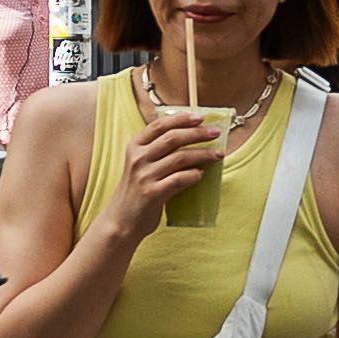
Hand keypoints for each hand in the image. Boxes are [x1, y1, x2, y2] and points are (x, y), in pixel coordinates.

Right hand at [112, 97, 234, 213]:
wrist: (120, 220)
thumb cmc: (136, 190)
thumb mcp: (140, 165)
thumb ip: (158, 150)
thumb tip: (192, 137)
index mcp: (135, 146)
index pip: (159, 125)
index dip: (181, 118)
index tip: (200, 117)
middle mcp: (138, 158)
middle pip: (173, 138)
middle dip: (198, 133)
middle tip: (217, 132)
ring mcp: (144, 176)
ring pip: (180, 158)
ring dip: (203, 154)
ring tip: (218, 155)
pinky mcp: (152, 193)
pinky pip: (179, 179)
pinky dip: (193, 175)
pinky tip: (201, 174)